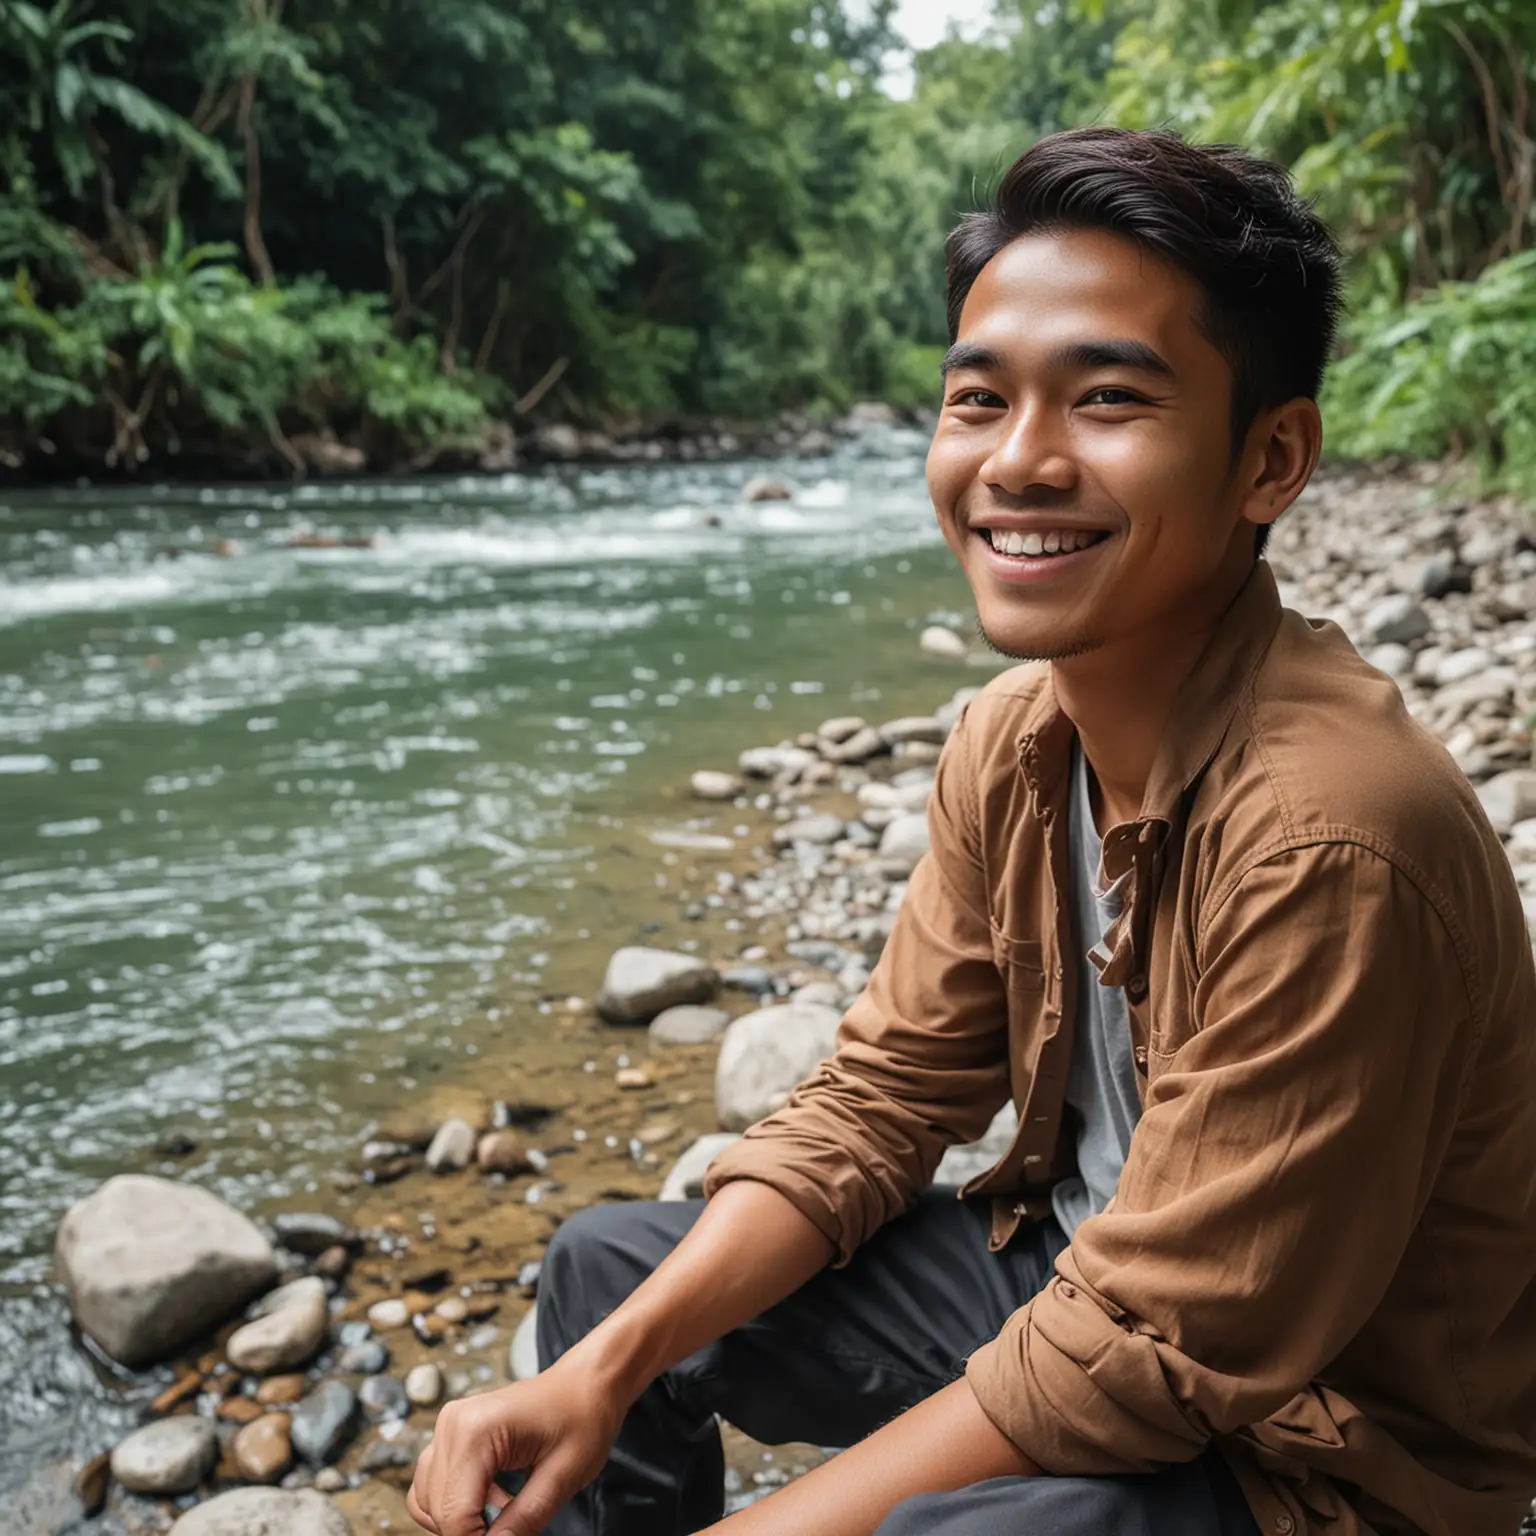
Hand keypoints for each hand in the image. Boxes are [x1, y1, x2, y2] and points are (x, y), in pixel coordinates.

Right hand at [406, 1357, 624, 1535]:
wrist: (586, 1384)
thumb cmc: (583, 1418)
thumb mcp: (563, 1477)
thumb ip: (524, 1521)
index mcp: (477, 1430)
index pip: (454, 1514)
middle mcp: (453, 1424)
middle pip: (438, 1510)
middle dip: (471, 1531)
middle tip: (513, 1529)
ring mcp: (449, 1426)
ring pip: (427, 1500)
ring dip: (461, 1519)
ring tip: (505, 1513)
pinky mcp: (453, 1433)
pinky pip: (434, 1484)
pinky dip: (456, 1504)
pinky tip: (493, 1502)